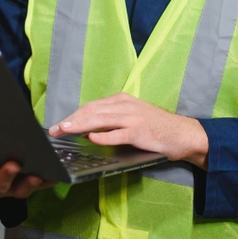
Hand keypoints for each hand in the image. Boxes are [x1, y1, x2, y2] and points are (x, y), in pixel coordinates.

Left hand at [48, 93, 208, 167]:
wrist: (183, 134)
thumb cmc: (156, 128)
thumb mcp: (132, 117)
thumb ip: (112, 121)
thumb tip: (87, 131)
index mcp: (121, 100)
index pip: (91, 106)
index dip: (72, 115)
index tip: (58, 125)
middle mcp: (125, 105)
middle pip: (92, 110)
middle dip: (70, 120)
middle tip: (54, 130)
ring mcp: (133, 118)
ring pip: (100, 119)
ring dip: (80, 125)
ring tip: (64, 130)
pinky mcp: (140, 131)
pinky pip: (118, 133)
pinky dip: (103, 136)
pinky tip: (91, 138)